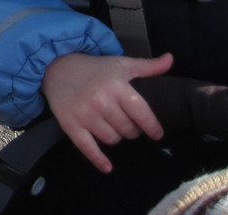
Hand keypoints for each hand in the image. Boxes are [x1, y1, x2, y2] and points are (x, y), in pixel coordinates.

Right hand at [41, 51, 172, 172]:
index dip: (153, 128)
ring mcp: (85, 114)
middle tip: (126, 122)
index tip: (156, 133)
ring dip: (116, 137)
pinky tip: (107, 167)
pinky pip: (88, 148)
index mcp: (116, 86)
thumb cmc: (94, 68)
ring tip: (111, 126)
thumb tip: (171, 59)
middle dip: (131, 130)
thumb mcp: (121, 64)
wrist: (56, 67)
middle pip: (128, 130)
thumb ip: (148, 66)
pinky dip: (98, 159)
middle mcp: (101, 101)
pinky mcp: (70, 124)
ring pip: (112, 139)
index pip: (143, 114)